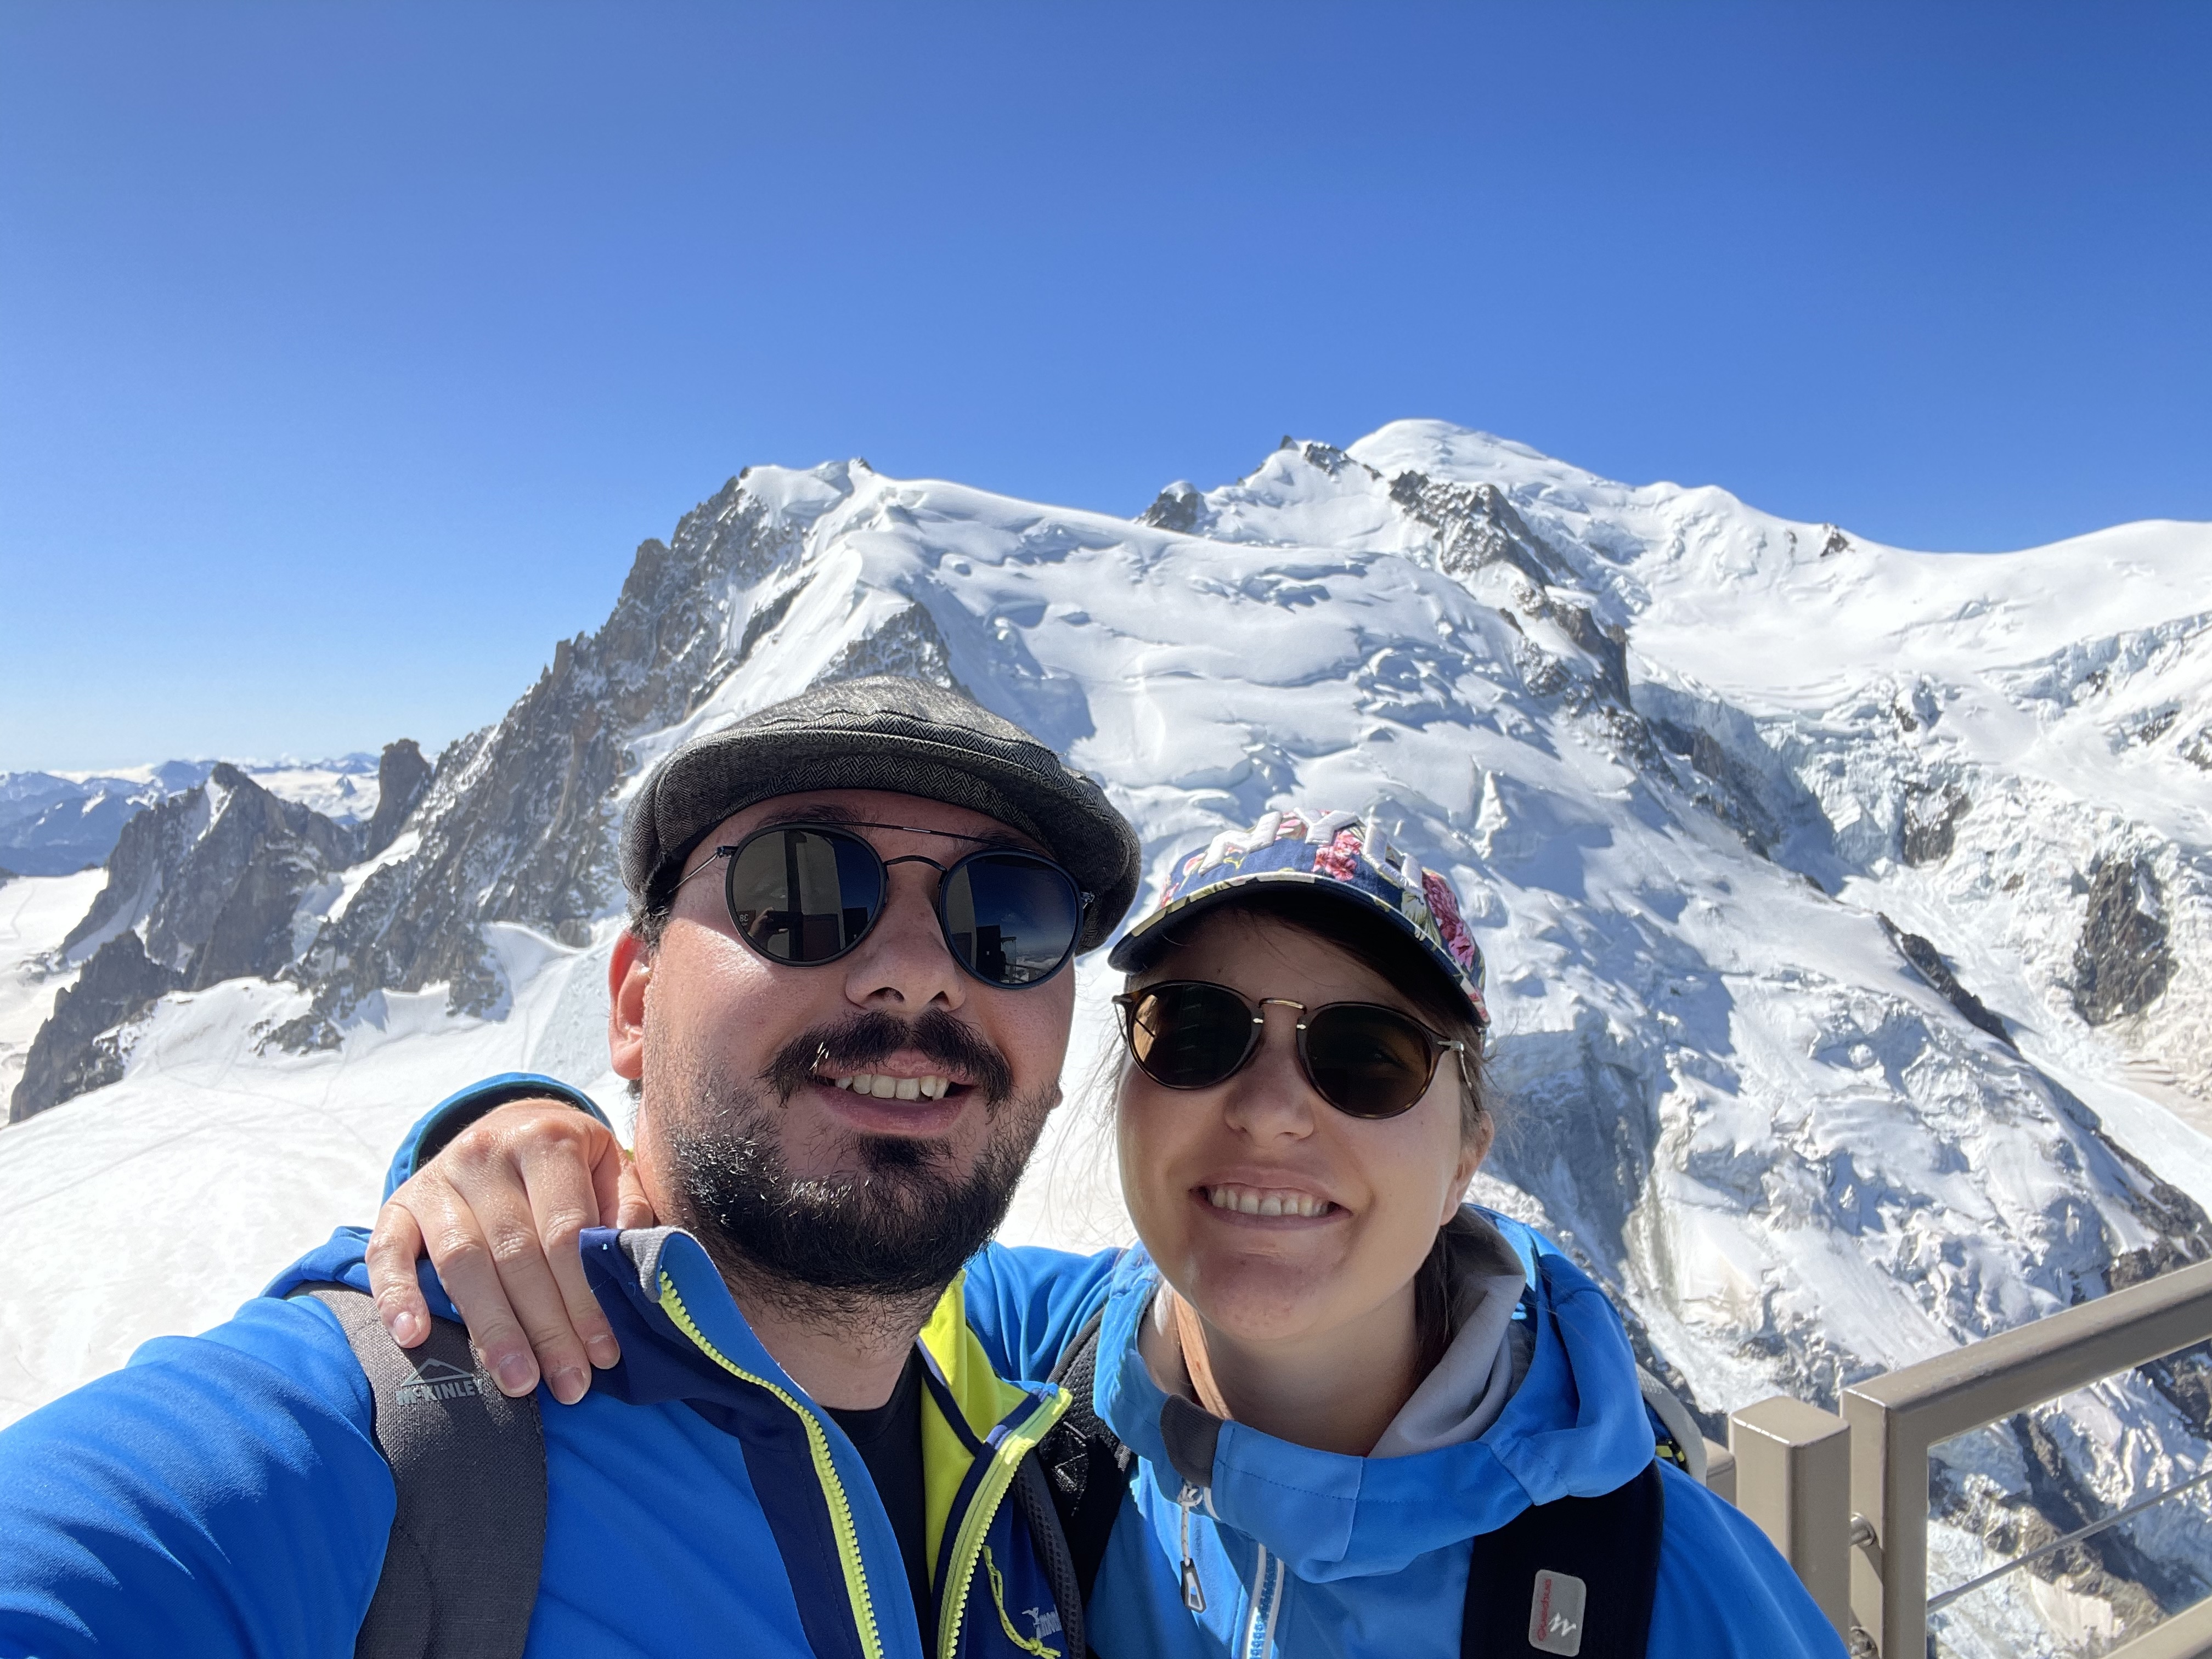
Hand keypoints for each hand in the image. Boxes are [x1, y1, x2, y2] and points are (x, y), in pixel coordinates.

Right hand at [365, 1099, 658, 1403]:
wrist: (510, 1124)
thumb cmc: (572, 1165)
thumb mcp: (611, 1168)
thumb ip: (628, 1210)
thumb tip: (632, 1261)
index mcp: (547, 1140)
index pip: (567, 1232)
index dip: (586, 1297)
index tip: (604, 1353)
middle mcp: (487, 1152)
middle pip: (516, 1253)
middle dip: (546, 1327)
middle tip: (568, 1384)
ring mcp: (438, 1178)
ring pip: (461, 1261)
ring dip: (491, 1328)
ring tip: (518, 1382)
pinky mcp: (400, 1203)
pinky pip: (388, 1251)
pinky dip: (397, 1295)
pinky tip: (414, 1338)